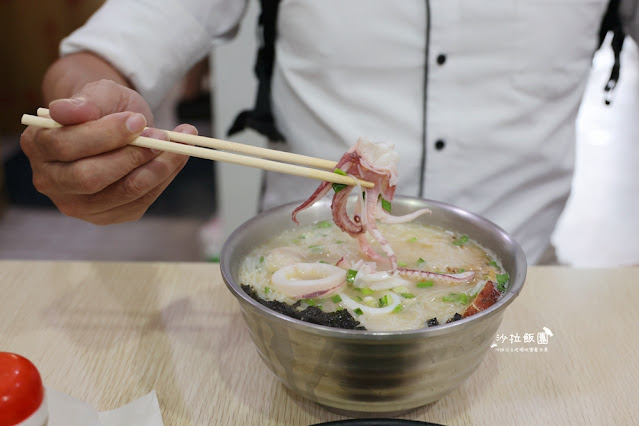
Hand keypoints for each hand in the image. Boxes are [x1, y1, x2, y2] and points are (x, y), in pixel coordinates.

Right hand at [20, 79, 194, 223]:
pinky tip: (176, 159)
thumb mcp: (98, 93)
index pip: (66, 145)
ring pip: (122, 192)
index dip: (105, 134)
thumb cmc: (103, 108)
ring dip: (158, 168)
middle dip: (132, 156)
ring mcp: (78, 204)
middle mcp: (51, 180)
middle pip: (90, 177)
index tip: (138, 120)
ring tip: (181, 144)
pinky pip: (140, 201)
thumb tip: (66, 111)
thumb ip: (85, 101)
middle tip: (163, 137)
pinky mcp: (108, 215)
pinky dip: (164, 178)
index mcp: (38, 145)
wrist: (116, 125)